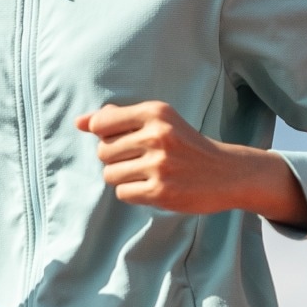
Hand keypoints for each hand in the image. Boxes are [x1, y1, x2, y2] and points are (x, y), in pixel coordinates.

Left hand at [76, 101, 306, 225]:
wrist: (227, 173)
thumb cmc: (185, 144)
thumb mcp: (159, 121)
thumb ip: (118, 118)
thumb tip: (79, 122)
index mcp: (155, 113)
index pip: (101, 123)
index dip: (104, 136)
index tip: (123, 140)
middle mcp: (157, 136)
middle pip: (103, 152)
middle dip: (115, 159)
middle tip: (141, 160)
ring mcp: (160, 165)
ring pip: (109, 174)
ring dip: (123, 177)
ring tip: (147, 173)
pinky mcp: (161, 191)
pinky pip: (123, 193)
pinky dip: (133, 192)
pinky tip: (153, 186)